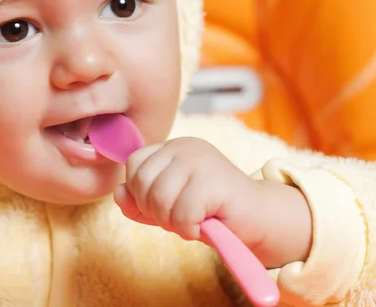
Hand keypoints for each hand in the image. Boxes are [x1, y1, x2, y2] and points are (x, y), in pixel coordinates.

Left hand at [114, 137, 312, 268]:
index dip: (141, 192)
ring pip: (158, 199)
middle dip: (156, 210)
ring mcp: (201, 161)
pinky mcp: (214, 182)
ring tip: (194, 219)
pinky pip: (181, 215)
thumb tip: (118, 193)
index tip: (166, 203)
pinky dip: (189, 229)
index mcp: (174, 146)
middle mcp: (186, 147)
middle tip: (182, 215)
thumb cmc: (211, 212)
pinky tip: (206, 223)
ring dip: (173, 222)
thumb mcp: (167, 205)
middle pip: (141, 182)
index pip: (134, 164)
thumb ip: (139, 201)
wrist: (257, 219)